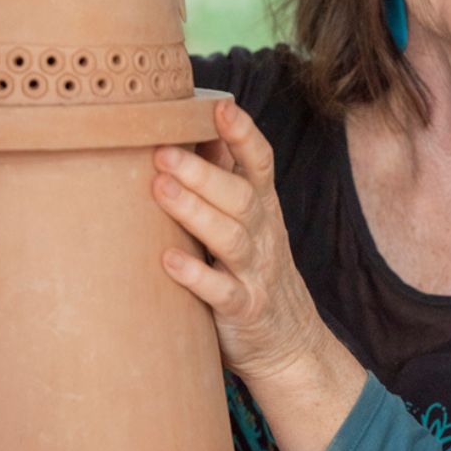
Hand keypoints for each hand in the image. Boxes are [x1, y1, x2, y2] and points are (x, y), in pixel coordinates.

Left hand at [152, 98, 324, 382]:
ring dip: (195, 212)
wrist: (290, 343)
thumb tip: (196, 129)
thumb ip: (227, 182)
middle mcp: (264, 236)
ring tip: (160, 189)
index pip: (260, 164)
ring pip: (230, 238)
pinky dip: (196, 276)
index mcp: (264, 209)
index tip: (221, 107)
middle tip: (162, 151)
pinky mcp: (243, 310)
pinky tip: (168, 260)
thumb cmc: (255, 271)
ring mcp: (256, 273)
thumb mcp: (250, 223)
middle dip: (203, 172)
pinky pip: (222, 292)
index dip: (244, 134)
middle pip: (240, 198)